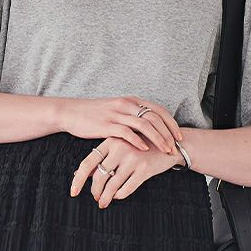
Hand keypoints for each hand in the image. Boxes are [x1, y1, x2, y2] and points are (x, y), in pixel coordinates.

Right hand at [59, 95, 182, 154]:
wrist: (71, 112)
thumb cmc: (94, 114)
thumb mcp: (117, 110)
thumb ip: (132, 115)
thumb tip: (149, 127)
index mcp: (131, 101)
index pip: (158, 110)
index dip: (171, 123)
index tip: (179, 136)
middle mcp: (126, 105)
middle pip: (155, 118)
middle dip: (168, 133)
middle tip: (176, 146)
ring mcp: (117, 114)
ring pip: (144, 125)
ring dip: (158, 138)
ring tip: (165, 150)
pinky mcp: (106, 124)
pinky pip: (127, 132)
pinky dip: (138, 141)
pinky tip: (144, 150)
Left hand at [70, 135, 184, 207]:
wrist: (169, 142)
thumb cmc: (140, 144)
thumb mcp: (119, 146)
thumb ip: (100, 158)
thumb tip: (78, 174)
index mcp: (110, 141)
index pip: (87, 163)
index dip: (78, 180)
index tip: (73, 193)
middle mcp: (120, 148)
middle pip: (99, 176)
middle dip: (94, 191)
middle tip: (95, 198)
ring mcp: (132, 158)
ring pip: (112, 185)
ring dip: (105, 197)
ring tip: (103, 203)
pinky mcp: (144, 169)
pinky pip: (127, 188)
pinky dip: (119, 195)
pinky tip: (117, 196)